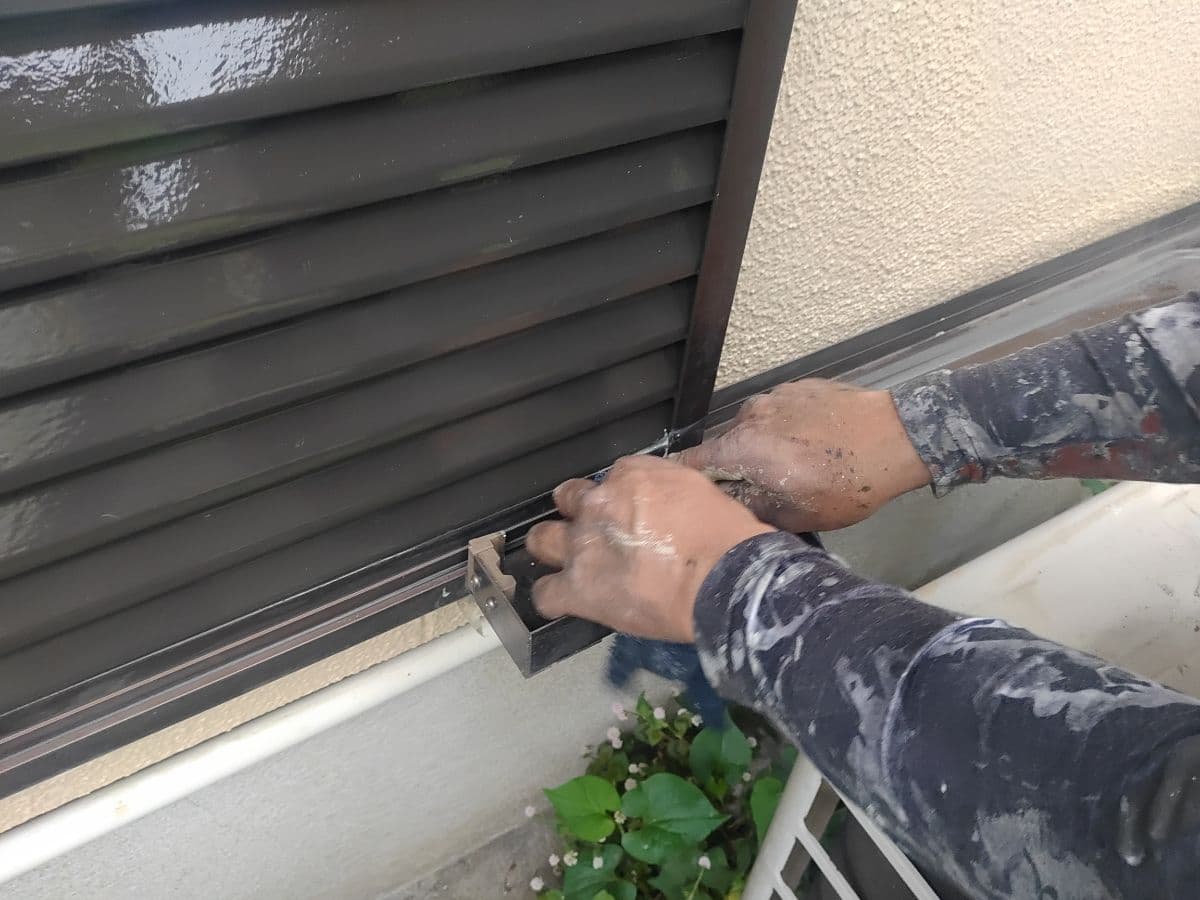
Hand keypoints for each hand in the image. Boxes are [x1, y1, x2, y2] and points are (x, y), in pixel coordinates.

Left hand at [526, 456, 773, 641]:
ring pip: (542, 540)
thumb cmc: (723, 537)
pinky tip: (565, 601)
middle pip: (568, 498)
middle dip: (576, 512)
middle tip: (593, 532)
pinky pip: (546, 593)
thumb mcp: (698, 490)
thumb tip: (663, 506)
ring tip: (565, 563)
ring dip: (551, 548)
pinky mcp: (577, 589)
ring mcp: (582, 548)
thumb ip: (668, 492)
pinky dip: (553, 597)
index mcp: (631, 477)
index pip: (612, 477)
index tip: (630, 513)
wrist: (721, 578)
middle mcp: (598, 505)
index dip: (619, 498)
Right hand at [678, 379, 929, 531]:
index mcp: (740, 446)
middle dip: (734, 468)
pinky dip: (787, 429)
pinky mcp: (801, 387)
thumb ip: (747, 507)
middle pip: (724, 445)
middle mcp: (749, 414)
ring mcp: (776, 396)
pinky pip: (780, 412)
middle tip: (759, 491)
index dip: (684, 479)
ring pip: (754, 428)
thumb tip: (723, 505)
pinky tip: (814, 445)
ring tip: (794, 468)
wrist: (896, 438)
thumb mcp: (792, 514)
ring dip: (763, 447)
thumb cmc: (844, 484)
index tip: (686, 494)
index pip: (690, 462)